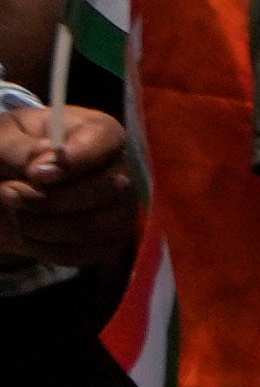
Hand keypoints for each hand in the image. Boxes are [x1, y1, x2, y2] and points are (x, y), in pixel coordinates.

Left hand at [0, 102, 136, 264]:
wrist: (5, 186)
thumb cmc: (11, 152)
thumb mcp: (4, 139)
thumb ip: (22, 149)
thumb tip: (44, 168)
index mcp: (99, 133)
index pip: (106, 143)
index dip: (75, 161)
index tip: (37, 173)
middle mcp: (120, 170)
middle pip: (106, 191)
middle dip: (49, 199)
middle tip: (8, 192)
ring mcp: (120, 209)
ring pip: (93, 227)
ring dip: (42, 225)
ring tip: (13, 211)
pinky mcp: (108, 241)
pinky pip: (82, 253)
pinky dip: (45, 246)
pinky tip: (27, 229)